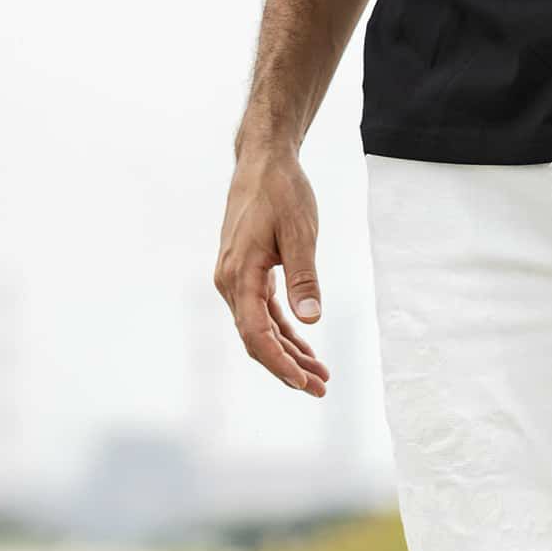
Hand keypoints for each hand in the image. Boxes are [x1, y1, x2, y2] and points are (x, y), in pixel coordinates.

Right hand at [214, 149, 328, 396]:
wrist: (263, 161)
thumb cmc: (281, 192)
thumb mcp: (300, 234)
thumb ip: (305, 278)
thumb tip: (311, 320)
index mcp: (239, 274)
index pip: (255, 332)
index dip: (278, 361)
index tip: (303, 381)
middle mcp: (231, 281)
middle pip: (256, 338)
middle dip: (287, 367)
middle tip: (320, 388)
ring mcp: (237, 279)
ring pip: (261, 329)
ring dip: (289, 354)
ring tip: (320, 376)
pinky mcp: (248, 275)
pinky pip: (264, 314)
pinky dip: (285, 333)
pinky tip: (306, 349)